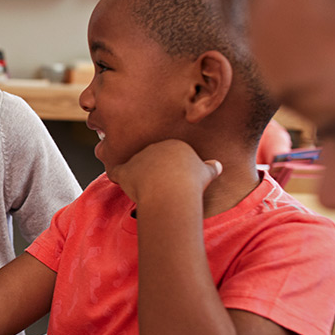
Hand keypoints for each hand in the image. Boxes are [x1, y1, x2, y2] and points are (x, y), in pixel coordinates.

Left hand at [107, 139, 221, 205]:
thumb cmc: (191, 183)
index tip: (173, 179)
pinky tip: (119, 181)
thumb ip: (210, 168)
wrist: (172, 190)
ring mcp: (138, 157)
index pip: (168, 154)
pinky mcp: (126, 170)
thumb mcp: (206, 173)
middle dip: (153, 169)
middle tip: (160, 186)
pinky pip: (117, 171)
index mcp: (173, 145)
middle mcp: (154, 147)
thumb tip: (217, 166)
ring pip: (134, 165)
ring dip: (136, 175)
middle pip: (151, 158)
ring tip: (145, 190)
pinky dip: (117, 176)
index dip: (169, 167)